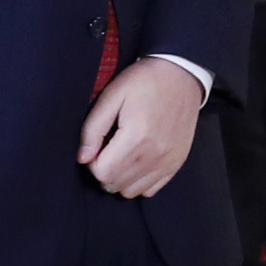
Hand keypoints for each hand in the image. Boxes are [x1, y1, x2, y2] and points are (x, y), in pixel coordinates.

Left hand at [78, 57, 200, 197]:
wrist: (182, 73)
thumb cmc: (143, 82)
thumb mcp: (112, 96)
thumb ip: (93, 128)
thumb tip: (83, 158)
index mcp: (137, 136)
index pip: (102, 173)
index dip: (92, 162)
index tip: (97, 146)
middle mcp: (154, 154)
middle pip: (115, 184)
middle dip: (104, 171)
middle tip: (107, 149)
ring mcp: (168, 161)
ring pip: (131, 191)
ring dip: (120, 178)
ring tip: (122, 156)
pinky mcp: (177, 162)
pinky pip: (151, 190)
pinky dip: (139, 181)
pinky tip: (137, 162)